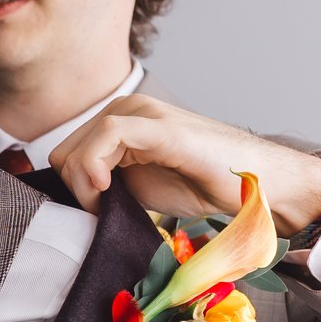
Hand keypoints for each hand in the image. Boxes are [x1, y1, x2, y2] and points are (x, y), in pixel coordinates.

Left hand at [46, 95, 320, 233]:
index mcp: (121, 121)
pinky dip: (94, 166)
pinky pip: (108, 136)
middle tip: (103, 211)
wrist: (255, 182)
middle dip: (75, 188)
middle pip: (65, 151)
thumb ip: (106, 183)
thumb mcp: (139, 185)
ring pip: (79, 145)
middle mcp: (127, 109)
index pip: (66, 153)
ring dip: (84, 185)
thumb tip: (70, 201)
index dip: (70, 187)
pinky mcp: (159, 126)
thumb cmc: (203, 184)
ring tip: (111, 205)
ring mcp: (143, 114)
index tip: (92, 212)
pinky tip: (108, 189)